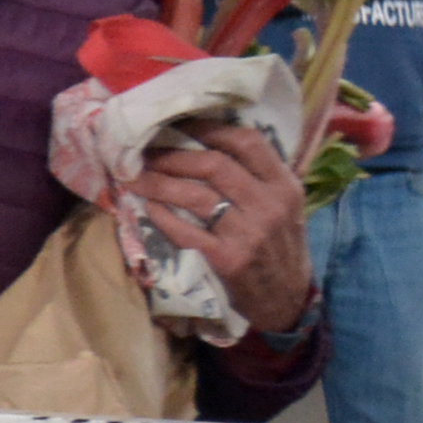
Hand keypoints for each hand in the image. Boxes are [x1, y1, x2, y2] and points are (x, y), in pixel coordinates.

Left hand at [134, 121, 313, 335]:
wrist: (287, 299)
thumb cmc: (279, 248)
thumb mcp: (284, 207)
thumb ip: (257, 177)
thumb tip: (210, 145)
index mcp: (284, 185)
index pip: (247, 142)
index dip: (209, 128)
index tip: (179, 123)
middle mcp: (269, 204)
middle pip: (214, 164)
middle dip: (173, 155)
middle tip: (145, 153)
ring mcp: (249, 233)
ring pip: (196, 196)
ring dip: (158, 182)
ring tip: (134, 177)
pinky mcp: (228, 260)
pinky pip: (187, 232)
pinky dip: (163, 217)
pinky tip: (147, 207)